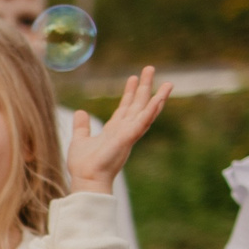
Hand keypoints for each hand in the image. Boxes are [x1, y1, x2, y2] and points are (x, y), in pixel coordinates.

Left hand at [67, 68, 173, 193]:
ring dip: (157, 98)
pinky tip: (158, 100)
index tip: (133, 77)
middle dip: (144, 87)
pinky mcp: (128, 139)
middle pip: (138, 105)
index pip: (125, 108)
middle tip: (149, 68)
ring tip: (168, 83)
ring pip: (146, 112)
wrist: (86, 180)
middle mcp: (125, 131)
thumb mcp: (80, 139)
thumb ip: (82, 126)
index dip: (130, 93)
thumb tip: (80, 112)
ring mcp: (128, 134)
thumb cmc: (84, 165)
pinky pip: (142, 123)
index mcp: (114, 130)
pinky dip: (151, 112)